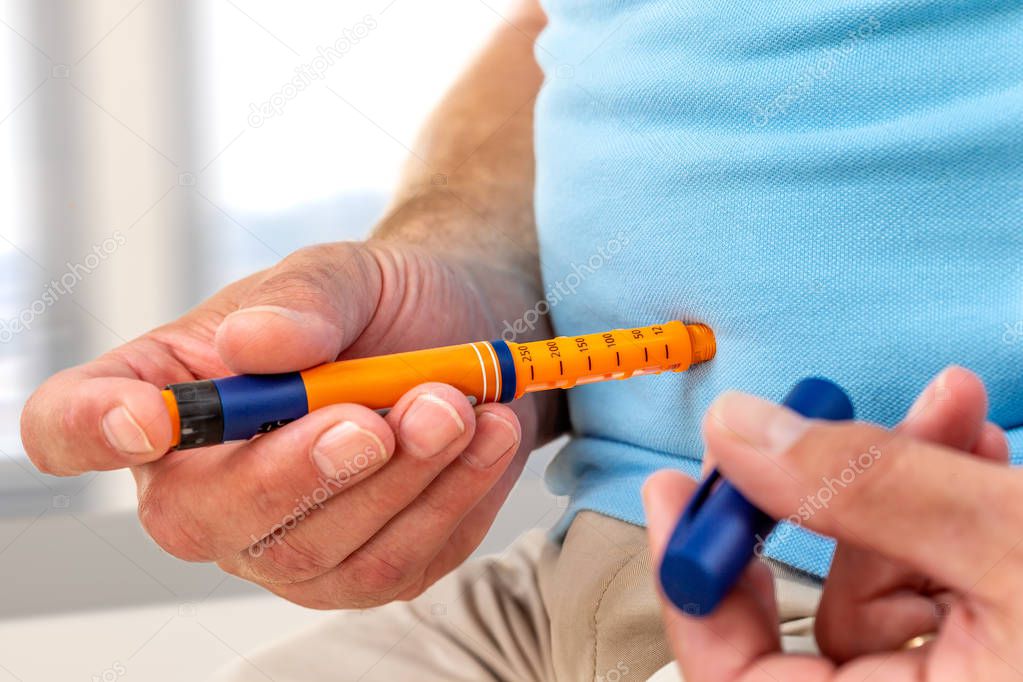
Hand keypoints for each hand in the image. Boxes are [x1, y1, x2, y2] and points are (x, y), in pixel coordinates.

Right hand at [21, 239, 551, 607]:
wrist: (470, 333)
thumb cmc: (385, 303)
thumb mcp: (348, 275)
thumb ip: (303, 302)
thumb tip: (255, 347)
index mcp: (171, 394)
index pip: (73, 426)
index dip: (89, 430)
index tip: (146, 421)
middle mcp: (208, 485)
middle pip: (203, 518)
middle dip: (302, 468)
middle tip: (380, 415)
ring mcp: (284, 543)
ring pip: (319, 553)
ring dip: (402, 481)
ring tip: (459, 406)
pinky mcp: (364, 570)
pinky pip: (401, 564)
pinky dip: (454, 499)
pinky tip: (487, 439)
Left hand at [644, 367, 1022, 680]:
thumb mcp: (1011, 544)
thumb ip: (873, 489)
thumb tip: (741, 433)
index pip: (734, 678)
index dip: (690, 584)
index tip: (675, 492)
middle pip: (815, 619)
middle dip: (818, 499)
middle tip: (795, 423)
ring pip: (878, 586)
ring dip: (904, 485)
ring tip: (949, 413)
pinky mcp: (988, 659)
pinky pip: (930, 585)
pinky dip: (943, 516)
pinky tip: (973, 454)